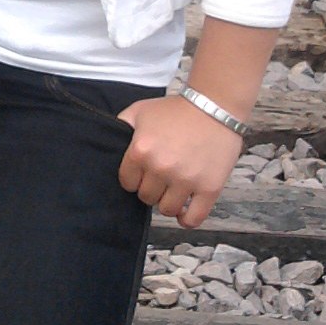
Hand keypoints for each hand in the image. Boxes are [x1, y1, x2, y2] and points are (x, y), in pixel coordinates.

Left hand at [116, 94, 244, 227]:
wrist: (215, 105)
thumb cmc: (177, 109)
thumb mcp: (140, 110)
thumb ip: (121, 127)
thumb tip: (110, 144)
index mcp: (140, 151)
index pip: (127, 183)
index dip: (135, 178)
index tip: (146, 172)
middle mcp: (161, 168)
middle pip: (146, 197)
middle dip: (152, 188)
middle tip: (163, 176)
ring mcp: (186, 180)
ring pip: (166, 209)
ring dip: (169, 201)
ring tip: (175, 188)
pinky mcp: (209, 188)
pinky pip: (193, 218)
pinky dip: (186, 219)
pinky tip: (185, 211)